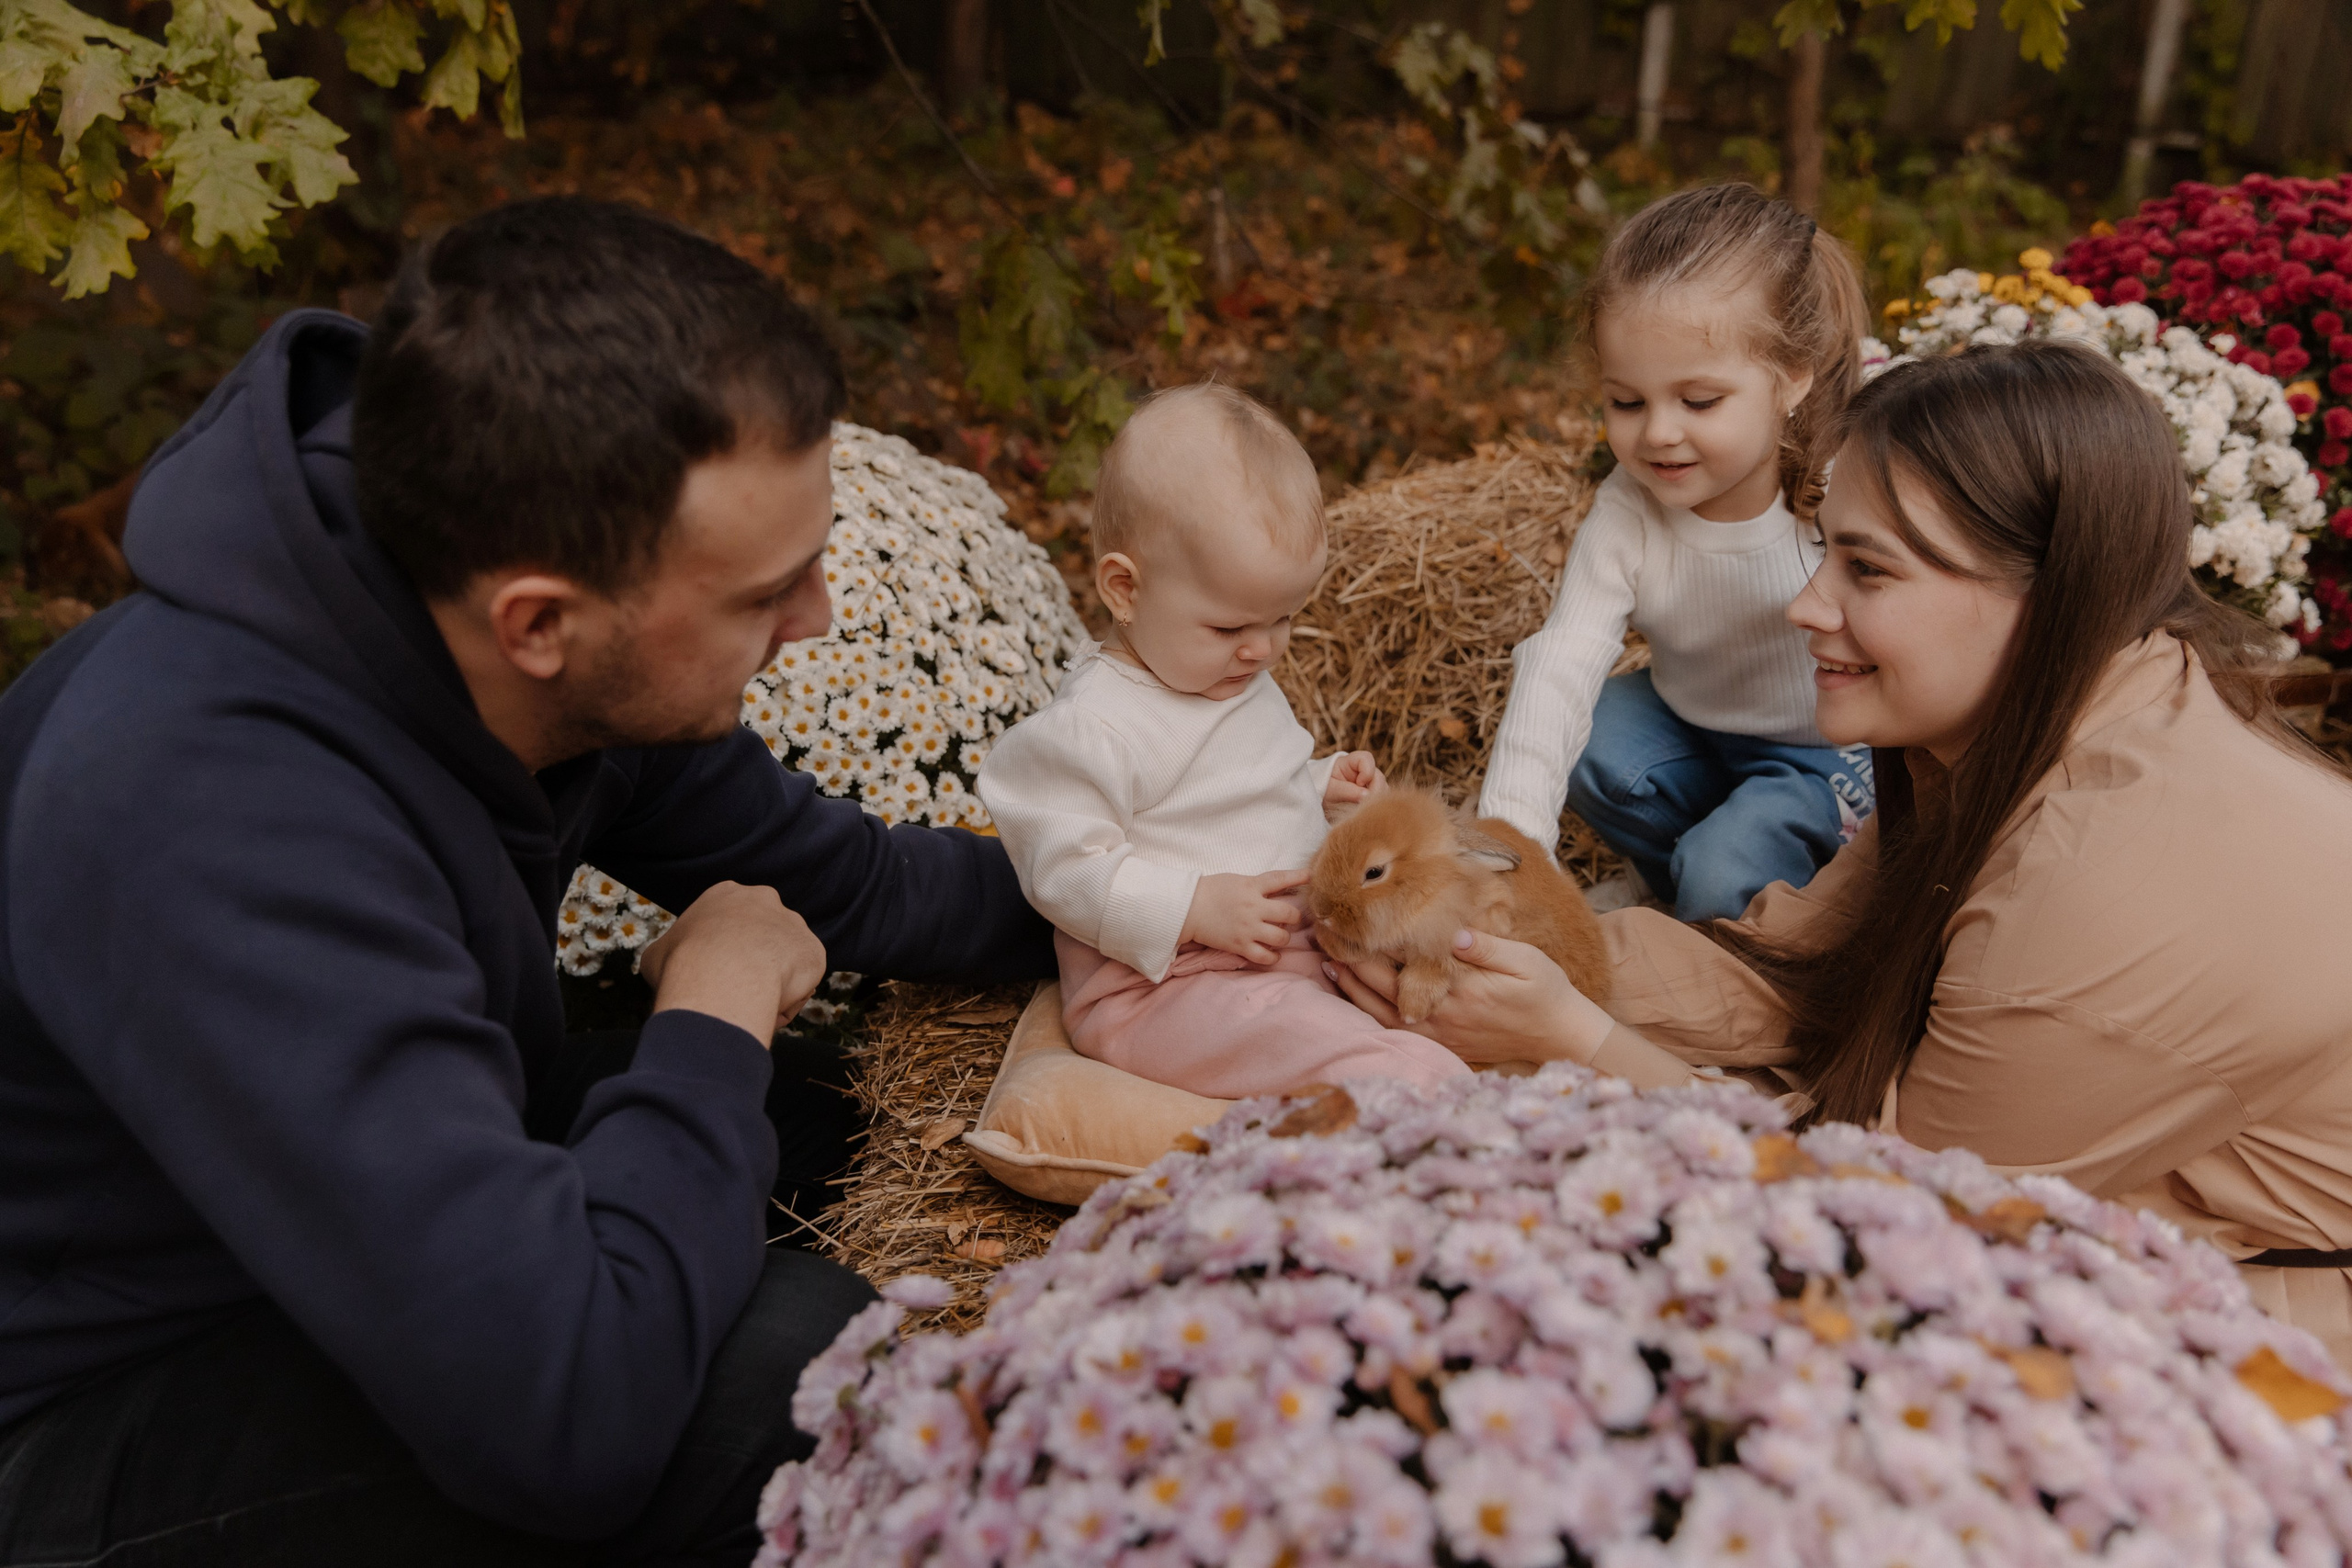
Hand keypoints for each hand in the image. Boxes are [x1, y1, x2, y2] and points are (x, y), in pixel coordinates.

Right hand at [640, 881, 827, 1045]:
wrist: (723, 976)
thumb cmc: (682, 964)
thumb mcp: (657, 955)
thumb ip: (671, 954)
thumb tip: (670, 965)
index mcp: (725, 894)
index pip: (728, 922)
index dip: (720, 952)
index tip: (712, 973)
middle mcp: (764, 900)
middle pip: (760, 938)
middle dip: (751, 963)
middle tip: (734, 990)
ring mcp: (793, 924)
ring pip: (783, 962)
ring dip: (770, 984)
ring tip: (749, 1005)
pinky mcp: (814, 951)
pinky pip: (801, 983)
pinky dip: (787, 1000)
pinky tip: (767, 1009)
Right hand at [1182, 869, 1307, 964]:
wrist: (1187, 909)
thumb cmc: (1210, 891)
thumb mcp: (1236, 880)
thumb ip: (1256, 885)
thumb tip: (1276, 889)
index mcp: (1251, 886)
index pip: (1280, 879)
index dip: (1298, 876)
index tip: (1311, 875)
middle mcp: (1253, 907)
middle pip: (1289, 913)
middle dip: (1294, 917)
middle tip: (1290, 919)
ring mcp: (1247, 928)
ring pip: (1281, 937)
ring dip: (1284, 937)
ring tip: (1278, 936)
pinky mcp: (1239, 945)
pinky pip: (1265, 956)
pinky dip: (1273, 957)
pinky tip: (1272, 953)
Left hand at [1322, 751, 1383, 819]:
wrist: (1319, 801)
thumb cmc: (1323, 790)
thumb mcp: (1332, 791)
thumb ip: (1348, 791)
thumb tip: (1367, 796)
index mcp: (1351, 762)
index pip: (1366, 759)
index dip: (1367, 771)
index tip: (1358, 784)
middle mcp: (1363, 771)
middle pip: (1378, 777)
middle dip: (1375, 791)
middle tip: (1365, 804)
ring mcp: (1369, 784)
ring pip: (1383, 789)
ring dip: (1376, 800)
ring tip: (1363, 810)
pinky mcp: (1372, 796)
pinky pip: (1380, 800)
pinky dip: (1375, 807)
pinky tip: (1366, 813)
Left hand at [1322, 928, 1613, 1066]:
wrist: (1560, 1037)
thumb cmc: (1546, 992)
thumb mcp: (1525, 961)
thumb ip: (1487, 947)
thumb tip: (1453, 933)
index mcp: (1458, 991)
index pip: (1401, 964)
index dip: (1368, 942)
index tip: (1342, 921)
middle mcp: (1440, 1016)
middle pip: (1380, 987)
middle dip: (1350, 960)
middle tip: (1322, 936)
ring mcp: (1438, 1034)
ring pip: (1380, 1012)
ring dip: (1352, 988)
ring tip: (1328, 963)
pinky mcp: (1441, 1042)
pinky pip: (1394, 1030)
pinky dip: (1369, 1012)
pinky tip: (1355, 996)